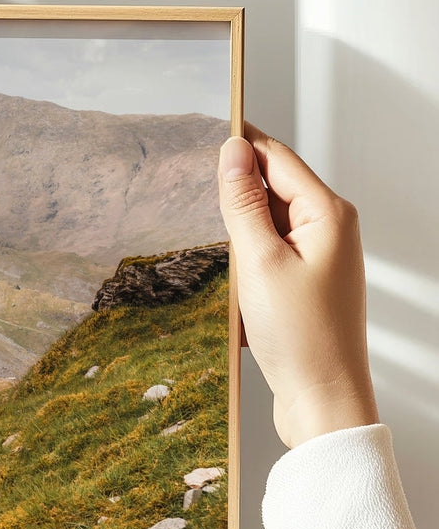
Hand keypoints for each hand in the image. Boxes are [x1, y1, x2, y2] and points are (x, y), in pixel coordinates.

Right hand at [217, 123, 378, 448]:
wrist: (322, 399)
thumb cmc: (300, 336)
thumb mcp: (259, 262)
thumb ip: (244, 203)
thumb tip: (232, 152)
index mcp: (328, 214)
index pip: (276, 158)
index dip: (240, 143)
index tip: (204, 129)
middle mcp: (331, 228)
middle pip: (272, 187)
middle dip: (236, 194)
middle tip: (198, 201)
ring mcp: (320, 256)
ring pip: (267, 222)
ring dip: (239, 235)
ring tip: (228, 264)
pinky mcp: (307, 281)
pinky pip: (269, 252)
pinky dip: (247, 260)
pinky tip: (237, 287)